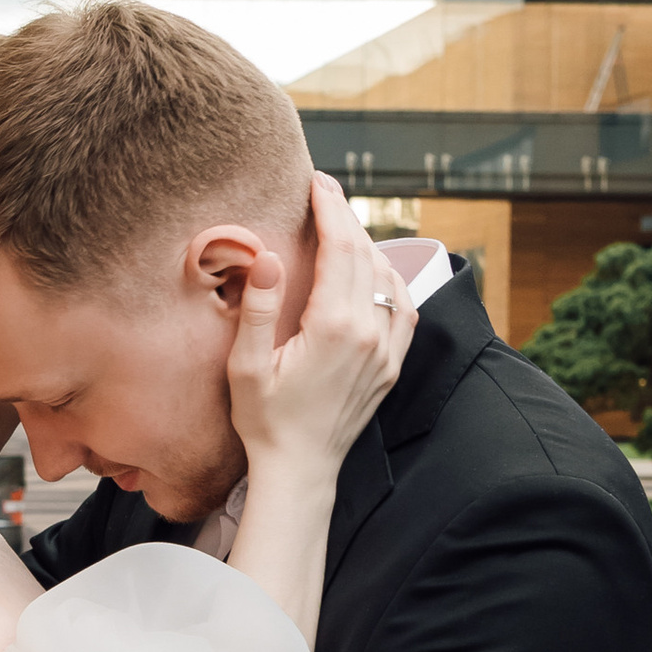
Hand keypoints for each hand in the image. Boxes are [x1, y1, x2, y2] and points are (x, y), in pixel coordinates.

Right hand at [228, 174, 414, 480]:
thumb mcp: (247, 366)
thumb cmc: (265, 421)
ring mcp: (386, 351)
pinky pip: (404, 309)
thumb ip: (260, 309)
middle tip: (325, 191)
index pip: (340, 248)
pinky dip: (389, 281)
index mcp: (333, 327)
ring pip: (388, 278)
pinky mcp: (391, 366)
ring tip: (342, 228)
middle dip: (346, 217)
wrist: (300, 470)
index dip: (330, 208)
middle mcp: (369, 334)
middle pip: (366, 255)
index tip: (317, 181)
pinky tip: (373, 272)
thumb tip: (270, 257)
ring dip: (367, 246)